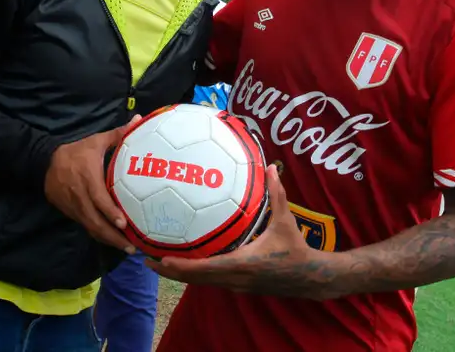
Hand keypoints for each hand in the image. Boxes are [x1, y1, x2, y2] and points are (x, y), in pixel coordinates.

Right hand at [44, 116, 141, 253]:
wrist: (44, 163)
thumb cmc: (76, 152)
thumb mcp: (95, 141)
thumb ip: (118, 134)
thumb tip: (139, 120)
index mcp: (88, 178)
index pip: (99, 199)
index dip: (110, 212)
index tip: (123, 223)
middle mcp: (80, 196)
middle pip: (95, 222)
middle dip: (112, 236)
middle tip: (131, 246)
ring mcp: (73, 207)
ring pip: (90, 228)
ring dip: (107, 240)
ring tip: (126, 248)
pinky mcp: (69, 213)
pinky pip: (85, 226)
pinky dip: (98, 234)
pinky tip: (112, 240)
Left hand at [146, 164, 337, 298]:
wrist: (309, 278)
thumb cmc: (295, 249)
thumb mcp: (286, 220)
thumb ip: (277, 194)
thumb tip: (271, 168)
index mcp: (242, 263)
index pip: (205, 268)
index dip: (181, 266)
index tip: (161, 259)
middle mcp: (234, 278)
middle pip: (194, 279)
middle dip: (169, 271)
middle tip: (145, 259)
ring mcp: (235, 285)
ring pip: (200, 282)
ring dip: (178, 275)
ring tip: (155, 262)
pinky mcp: (237, 286)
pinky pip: (209, 280)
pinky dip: (193, 274)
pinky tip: (182, 263)